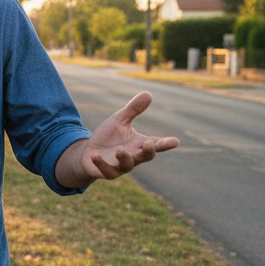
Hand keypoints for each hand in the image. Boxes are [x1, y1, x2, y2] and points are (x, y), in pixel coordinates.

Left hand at [57, 92, 178, 186]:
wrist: (89, 152)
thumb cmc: (108, 137)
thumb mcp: (120, 120)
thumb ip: (133, 109)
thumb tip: (148, 93)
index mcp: (139, 144)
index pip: (156, 144)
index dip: (166, 143)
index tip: (175, 141)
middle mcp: (134, 156)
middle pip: (146, 156)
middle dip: (149, 151)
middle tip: (149, 143)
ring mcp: (121, 166)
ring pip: (128, 165)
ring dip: (125, 158)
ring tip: (120, 150)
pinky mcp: (107, 172)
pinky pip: (107, 171)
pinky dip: (101, 164)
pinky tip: (94, 155)